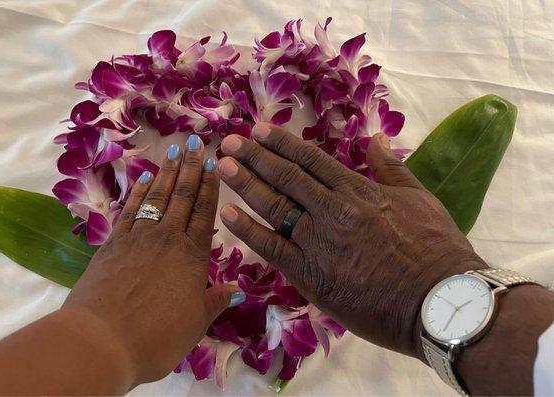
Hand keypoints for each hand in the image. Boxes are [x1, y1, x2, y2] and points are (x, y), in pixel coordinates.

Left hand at [62, 135, 243, 385]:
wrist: (102, 340)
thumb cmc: (157, 336)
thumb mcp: (196, 323)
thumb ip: (216, 301)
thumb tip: (239, 289)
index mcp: (192, 256)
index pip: (205, 213)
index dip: (210, 187)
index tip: (213, 163)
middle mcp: (167, 239)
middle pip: (182, 197)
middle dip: (190, 168)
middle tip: (194, 143)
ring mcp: (137, 238)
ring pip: (156, 198)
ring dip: (166, 173)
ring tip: (173, 151)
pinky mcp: (112, 244)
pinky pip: (129, 211)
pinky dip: (137, 192)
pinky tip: (143, 179)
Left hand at [216, 123, 484, 358]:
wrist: (439, 300)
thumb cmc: (436, 250)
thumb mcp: (419, 198)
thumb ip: (391, 168)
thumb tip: (374, 138)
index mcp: (357, 190)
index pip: (310, 160)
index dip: (281, 144)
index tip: (258, 131)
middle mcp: (332, 210)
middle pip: (286, 178)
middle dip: (255, 158)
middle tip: (229, 142)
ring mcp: (318, 242)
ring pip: (274, 207)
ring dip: (245, 184)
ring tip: (222, 166)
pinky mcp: (310, 275)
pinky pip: (272, 248)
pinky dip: (248, 230)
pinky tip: (228, 214)